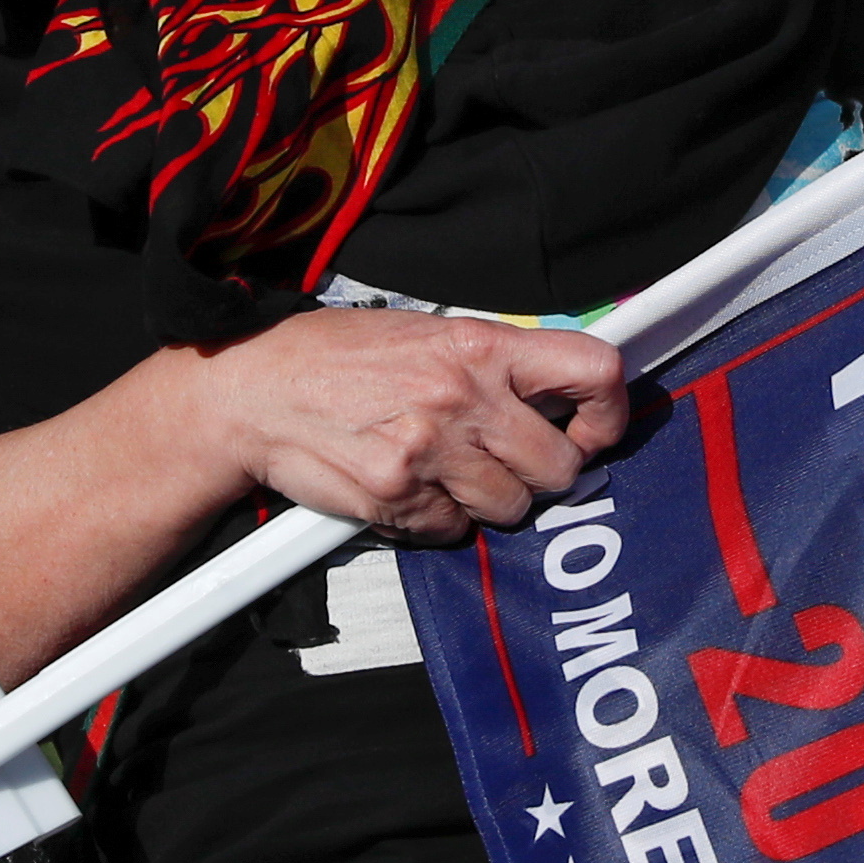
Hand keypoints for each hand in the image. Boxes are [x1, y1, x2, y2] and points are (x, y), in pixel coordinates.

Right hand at [183, 310, 629, 539]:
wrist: (254, 392)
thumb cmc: (334, 356)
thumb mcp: (422, 331)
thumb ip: (488, 360)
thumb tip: (551, 395)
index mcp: (479, 345)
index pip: (593, 371)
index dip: (608, 411)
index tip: (593, 429)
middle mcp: (464, 398)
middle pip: (560, 466)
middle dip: (543, 473)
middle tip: (511, 461)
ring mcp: (432, 452)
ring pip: (512, 508)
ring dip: (490, 500)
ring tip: (451, 472)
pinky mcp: (399, 498)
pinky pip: (454, 530)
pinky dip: (438, 519)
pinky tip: (410, 487)